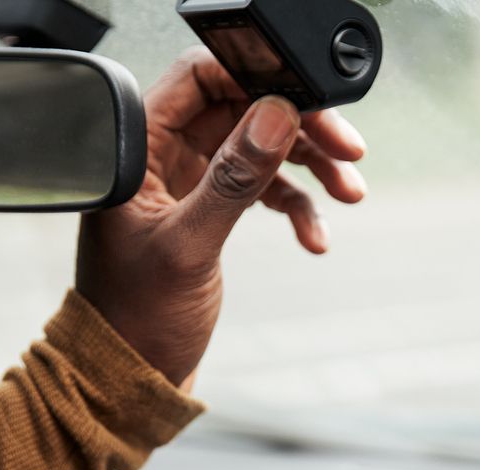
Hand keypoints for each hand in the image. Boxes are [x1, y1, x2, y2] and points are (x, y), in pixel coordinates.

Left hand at [74, 48, 367, 388]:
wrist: (129, 379)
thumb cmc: (134, 320)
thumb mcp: (189, 247)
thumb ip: (232, 180)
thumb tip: (274, 117)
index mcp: (140, 149)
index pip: (201, 79)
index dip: (258, 82)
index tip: (309, 104)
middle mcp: (162, 157)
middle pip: (244, 110)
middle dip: (301, 129)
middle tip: (349, 151)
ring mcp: (188, 184)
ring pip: (262, 149)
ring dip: (311, 168)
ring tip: (349, 194)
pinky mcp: (209, 214)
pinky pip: (265, 192)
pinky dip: (296, 208)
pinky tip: (316, 237)